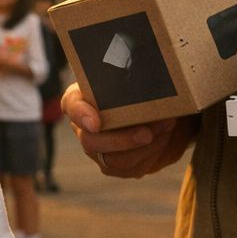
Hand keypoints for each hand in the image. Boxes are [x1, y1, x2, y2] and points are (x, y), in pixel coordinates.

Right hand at [64, 82, 197, 177]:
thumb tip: (148, 69)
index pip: (71, 105)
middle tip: (148, 131)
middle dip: (122, 139)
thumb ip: (134, 75)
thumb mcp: (136, 76)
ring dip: (143, 147)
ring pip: (112, 159)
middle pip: (90, 141)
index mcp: (82, 99)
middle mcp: (84, 127)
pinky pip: (130, 169)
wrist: (161, 110)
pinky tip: (163, 138)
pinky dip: (151, 154)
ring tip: (165, 128)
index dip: (81, 115)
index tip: (96, 123)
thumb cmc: (142, 87)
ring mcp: (98, 150)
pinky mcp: (116, 166)